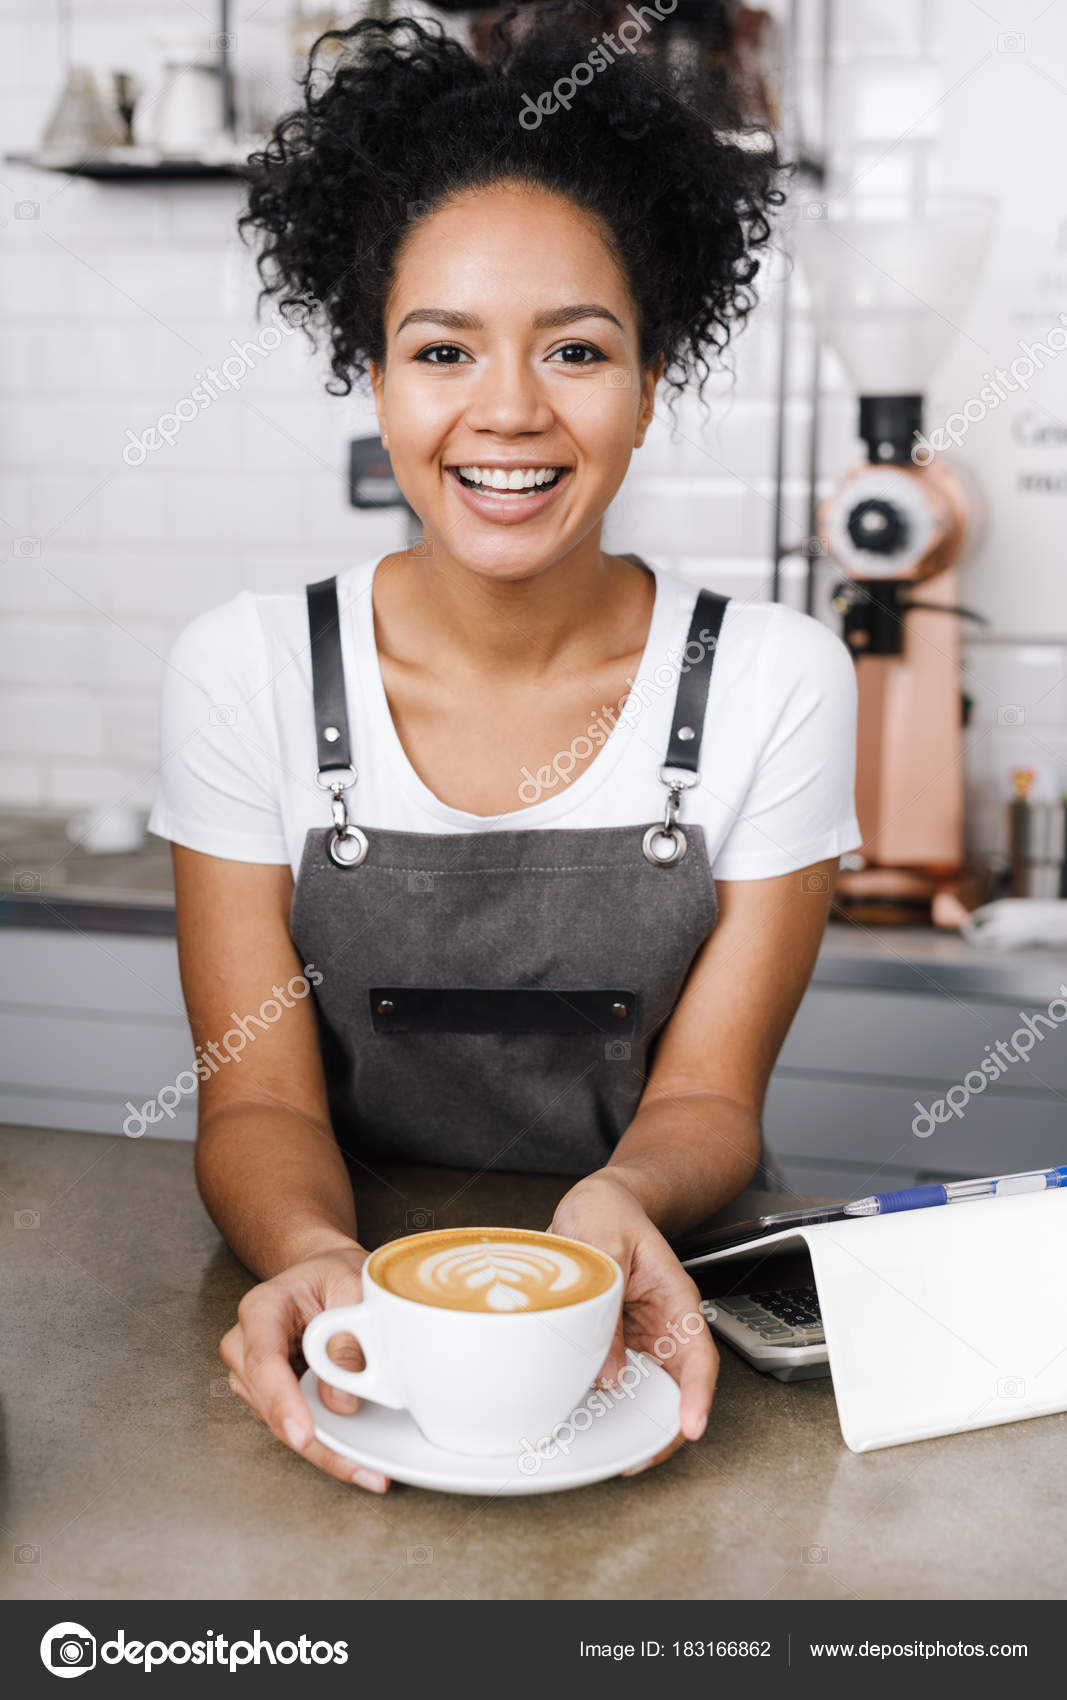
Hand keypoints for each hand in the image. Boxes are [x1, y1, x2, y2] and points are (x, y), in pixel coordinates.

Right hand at [219, 1241, 390, 1492]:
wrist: (326, 1273)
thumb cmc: (335, 1274)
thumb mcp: (353, 1286)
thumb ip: (347, 1338)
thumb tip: (340, 1401)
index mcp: (262, 1308)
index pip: (263, 1359)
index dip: (282, 1402)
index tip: (303, 1436)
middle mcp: (246, 1344)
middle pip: (269, 1403)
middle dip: (312, 1441)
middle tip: (360, 1467)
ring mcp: (253, 1375)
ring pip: (280, 1423)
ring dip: (321, 1448)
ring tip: (367, 1467)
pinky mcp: (270, 1395)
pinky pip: (292, 1425)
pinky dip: (323, 1443)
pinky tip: (354, 1457)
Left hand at [548, 1172, 717, 1475]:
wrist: (596, 1201)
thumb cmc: (607, 1213)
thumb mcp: (605, 1249)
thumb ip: (608, 1308)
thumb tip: (609, 1373)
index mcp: (675, 1298)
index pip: (699, 1356)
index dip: (698, 1395)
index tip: (691, 1426)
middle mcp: (663, 1323)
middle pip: (677, 1385)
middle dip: (664, 1426)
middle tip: (638, 1459)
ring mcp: (641, 1334)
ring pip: (648, 1387)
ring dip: (634, 1419)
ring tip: (612, 1449)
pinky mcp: (617, 1338)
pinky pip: (619, 1375)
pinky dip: (608, 1401)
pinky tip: (590, 1417)